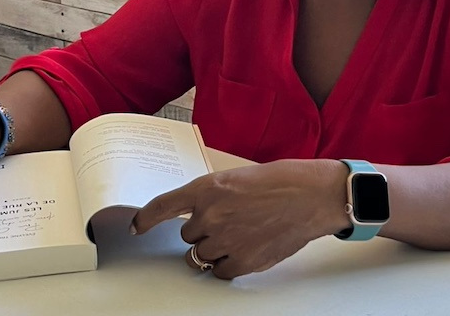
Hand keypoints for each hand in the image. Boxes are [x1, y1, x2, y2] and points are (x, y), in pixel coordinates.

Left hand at [131, 159, 349, 278]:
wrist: (312, 196)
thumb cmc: (283, 181)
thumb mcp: (241, 178)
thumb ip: (217, 196)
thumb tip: (205, 215)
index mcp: (209, 187)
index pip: (164, 205)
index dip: (147, 218)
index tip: (138, 225)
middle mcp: (211, 214)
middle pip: (188, 235)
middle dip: (203, 231)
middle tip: (229, 221)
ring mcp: (225, 240)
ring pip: (201, 255)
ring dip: (214, 248)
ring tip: (242, 233)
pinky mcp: (241, 262)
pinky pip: (219, 271)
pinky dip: (228, 264)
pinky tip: (246, 248)